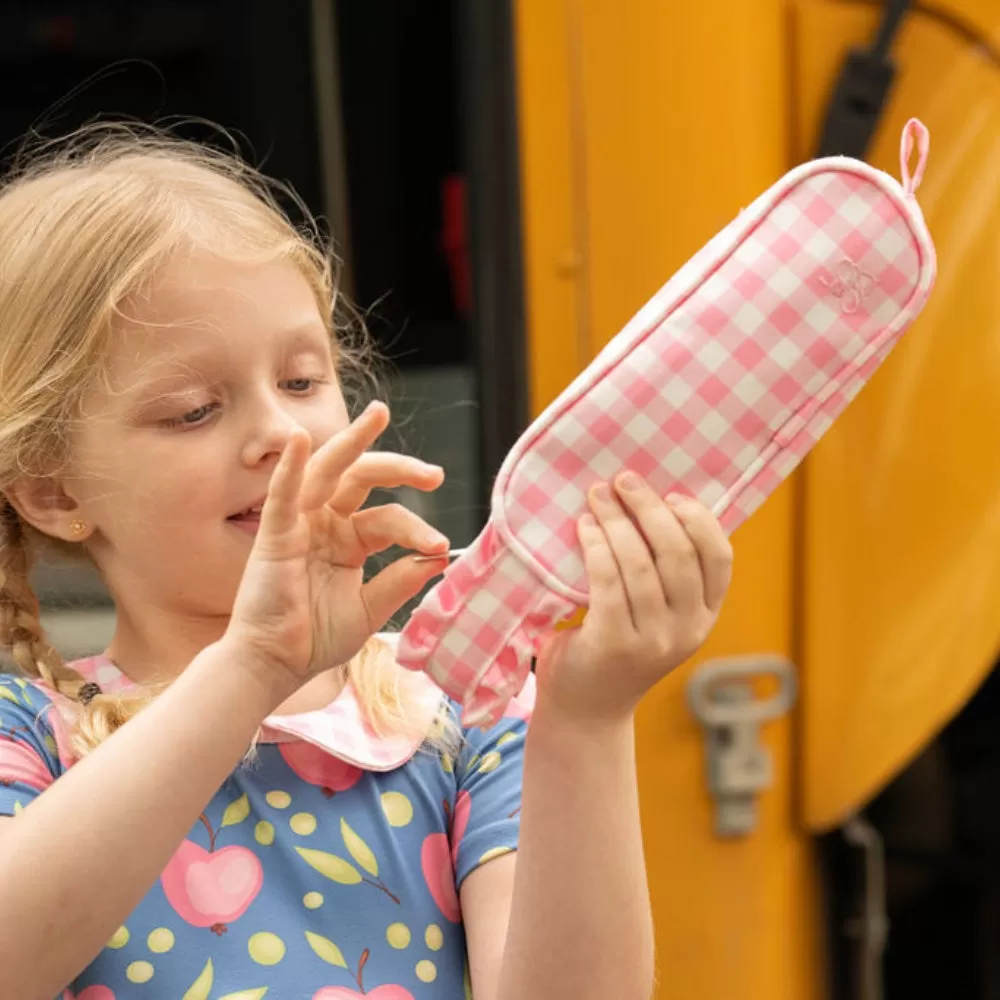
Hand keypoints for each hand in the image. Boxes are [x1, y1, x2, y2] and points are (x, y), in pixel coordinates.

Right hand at [226, 402, 449, 692]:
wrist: (275, 666)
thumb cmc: (315, 640)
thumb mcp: (368, 610)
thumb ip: (399, 582)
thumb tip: (439, 558)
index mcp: (348, 541)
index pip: (388, 519)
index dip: (416, 529)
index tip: (440, 545)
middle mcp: (324, 524)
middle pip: (362, 479)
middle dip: (399, 469)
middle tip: (433, 473)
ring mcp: (298, 525)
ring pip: (326, 471)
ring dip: (351, 441)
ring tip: (378, 415)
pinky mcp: (273, 534)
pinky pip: (281, 494)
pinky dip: (288, 466)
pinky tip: (297, 439)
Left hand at [534, 472, 732, 723]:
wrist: (586, 707)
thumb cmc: (616, 644)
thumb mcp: (657, 612)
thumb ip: (664, 572)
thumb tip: (648, 500)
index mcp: (705, 615)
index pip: (720, 557)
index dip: (698, 518)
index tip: (670, 493)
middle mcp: (688, 630)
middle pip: (678, 552)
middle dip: (649, 507)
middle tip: (622, 480)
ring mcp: (655, 641)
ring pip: (640, 563)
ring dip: (616, 521)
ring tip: (596, 497)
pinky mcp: (616, 644)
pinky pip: (609, 581)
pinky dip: (596, 546)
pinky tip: (583, 528)